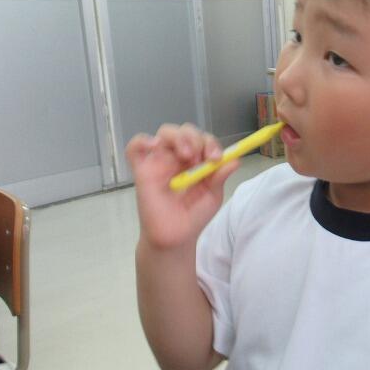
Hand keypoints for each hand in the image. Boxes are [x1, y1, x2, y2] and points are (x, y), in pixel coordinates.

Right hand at [126, 123, 238, 250]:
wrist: (176, 237)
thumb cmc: (194, 215)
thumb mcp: (213, 195)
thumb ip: (220, 176)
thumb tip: (235, 159)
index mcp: (196, 160)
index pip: (203, 140)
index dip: (211, 143)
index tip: (216, 158)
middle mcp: (178, 157)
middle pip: (185, 131)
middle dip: (195, 138)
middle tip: (200, 157)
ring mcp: (159, 162)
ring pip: (165, 133)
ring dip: (178, 137)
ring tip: (186, 155)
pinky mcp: (142, 171)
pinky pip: (134, 148)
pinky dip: (142, 141)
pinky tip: (154, 145)